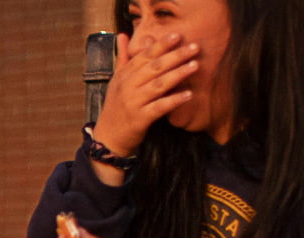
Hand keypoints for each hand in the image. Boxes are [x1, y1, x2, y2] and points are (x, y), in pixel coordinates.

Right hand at [91, 32, 202, 185]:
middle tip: (194, 47)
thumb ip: (123, 57)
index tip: (177, 36)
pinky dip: (174, 100)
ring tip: (195, 65)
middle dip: (175, 56)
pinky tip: (188, 94)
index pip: (144, 56)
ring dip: (177, 74)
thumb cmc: (116, 106)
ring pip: (158, 85)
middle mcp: (127, 86)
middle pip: (154, 67)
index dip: (161, 45)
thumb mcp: (116, 80)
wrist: (108, 136)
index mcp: (124, 75)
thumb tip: (123, 35)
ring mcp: (133, 102)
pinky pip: (159, 107)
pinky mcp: (140, 119)